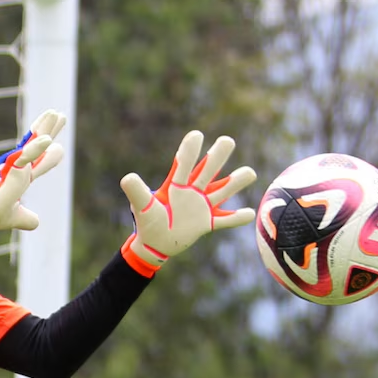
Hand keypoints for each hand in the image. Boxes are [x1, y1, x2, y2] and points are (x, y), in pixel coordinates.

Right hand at [0, 110, 66, 255]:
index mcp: (21, 176)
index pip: (38, 161)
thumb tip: (36, 222)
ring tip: (56, 114)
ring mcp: (16, 166)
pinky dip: (37, 148)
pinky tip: (49, 140)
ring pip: (34, 143)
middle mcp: (20, 167)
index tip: (59, 147)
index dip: (50, 155)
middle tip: (59, 116)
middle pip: (38, 144)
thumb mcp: (18, 216)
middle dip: (49, 129)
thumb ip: (27, 218)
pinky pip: (26, 156)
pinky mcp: (12, 169)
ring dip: (45, 127)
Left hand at [120, 130, 255, 274]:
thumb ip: (137, 192)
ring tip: (249, 172)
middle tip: (227, 141)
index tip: (196, 135)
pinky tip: (250, 213)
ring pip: (222, 190)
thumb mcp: (141, 207)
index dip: (189, 151)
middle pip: (208, 170)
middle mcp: (192, 191)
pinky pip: (225, 220)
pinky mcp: (207, 223)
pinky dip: (236, 218)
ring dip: (236, 182)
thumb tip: (127, 177)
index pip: (183, 164)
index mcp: (175, 185)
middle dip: (217, 156)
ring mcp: (202, 206)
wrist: (155, 243)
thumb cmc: (147, 222)